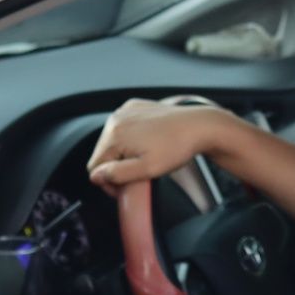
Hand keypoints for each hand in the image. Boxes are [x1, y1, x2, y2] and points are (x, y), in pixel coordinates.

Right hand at [87, 100, 225, 190]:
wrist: (199, 126)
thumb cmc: (177, 147)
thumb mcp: (147, 169)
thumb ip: (117, 174)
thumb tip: (96, 176)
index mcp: (115, 134)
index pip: (95, 167)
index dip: (109, 182)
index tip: (126, 187)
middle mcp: (115, 119)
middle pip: (102, 154)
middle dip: (116, 167)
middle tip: (138, 175)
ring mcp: (125, 111)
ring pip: (112, 142)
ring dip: (123, 154)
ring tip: (145, 158)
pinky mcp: (134, 107)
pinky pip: (123, 128)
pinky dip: (131, 139)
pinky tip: (147, 144)